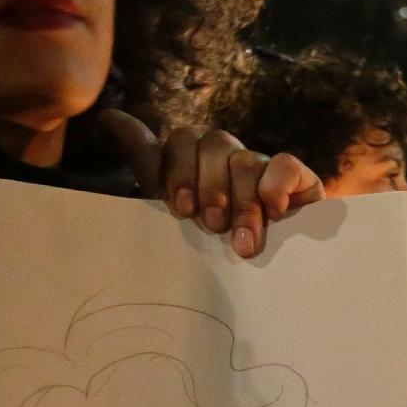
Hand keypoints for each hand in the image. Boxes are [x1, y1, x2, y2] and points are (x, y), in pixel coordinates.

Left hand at [92, 109, 324, 258]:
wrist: (275, 289)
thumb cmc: (216, 255)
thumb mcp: (172, 218)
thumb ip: (144, 163)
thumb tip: (106, 117)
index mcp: (194, 169)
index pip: (177, 143)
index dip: (175, 169)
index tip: (180, 208)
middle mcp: (227, 163)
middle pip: (211, 143)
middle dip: (207, 187)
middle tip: (210, 225)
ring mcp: (263, 169)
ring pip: (245, 160)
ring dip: (241, 202)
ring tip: (242, 242)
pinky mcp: (300, 182)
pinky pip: (284, 164)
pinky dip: (276, 184)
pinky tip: (274, 211)